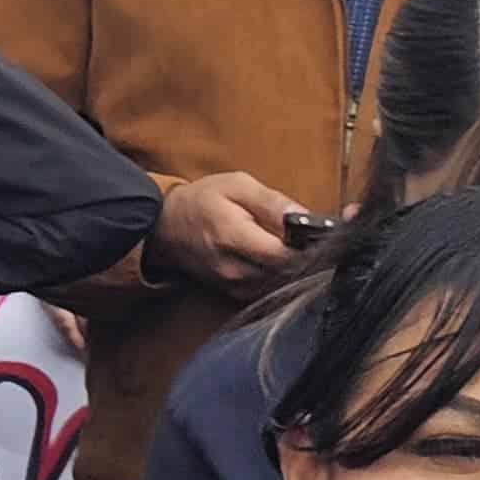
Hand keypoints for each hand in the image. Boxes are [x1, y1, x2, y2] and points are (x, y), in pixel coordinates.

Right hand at [153, 171, 298, 287]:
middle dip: (301, 255)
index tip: (313, 233)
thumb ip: (272, 201)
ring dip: (290, 266)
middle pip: (288, 271)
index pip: (286, 254)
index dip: (307, 245)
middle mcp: (233, 268)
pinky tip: (271, 256)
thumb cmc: (202, 201)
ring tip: (283, 244)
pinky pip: (269, 288)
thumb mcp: (237, 185)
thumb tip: (306, 216)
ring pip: (281, 282)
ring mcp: (233, 284)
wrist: (166, 225)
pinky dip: (277, 274)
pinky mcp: (235, 293)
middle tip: (302, 236)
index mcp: (233, 237)